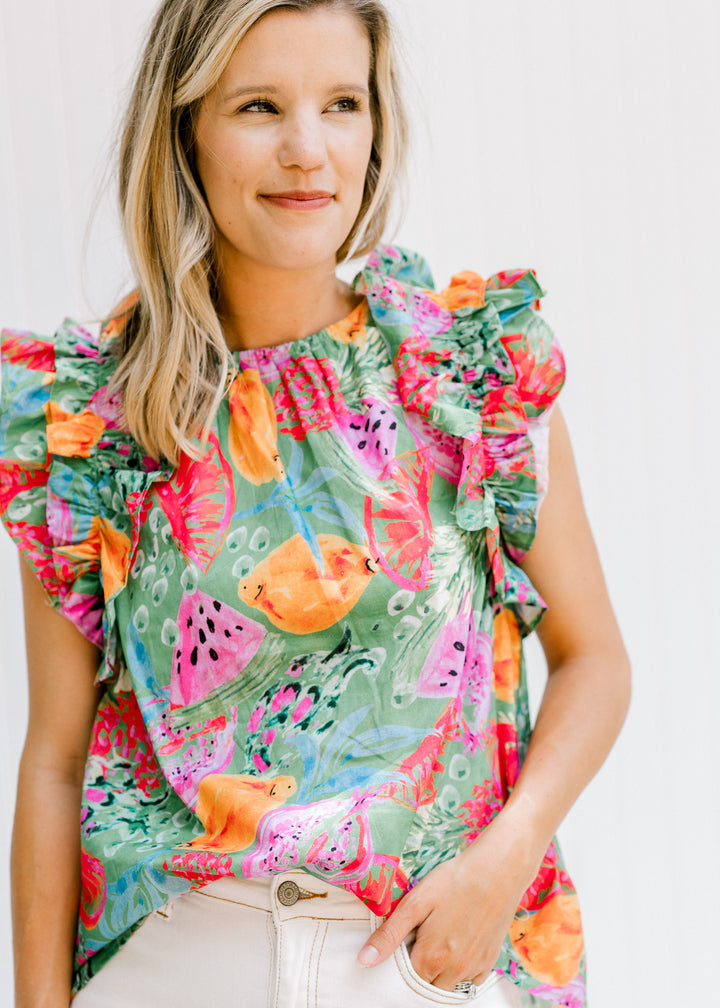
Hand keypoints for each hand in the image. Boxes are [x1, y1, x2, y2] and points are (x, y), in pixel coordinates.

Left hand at [357, 814, 538, 990]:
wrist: (498, 870)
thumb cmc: (454, 880)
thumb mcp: (416, 902)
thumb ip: (389, 935)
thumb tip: (364, 961)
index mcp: (431, 959)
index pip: (404, 978)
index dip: (399, 960)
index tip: (403, 940)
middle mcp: (454, 972)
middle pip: (425, 985)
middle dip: (418, 967)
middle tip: (420, 936)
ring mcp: (474, 969)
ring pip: (447, 987)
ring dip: (438, 972)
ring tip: (438, 938)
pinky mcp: (490, 962)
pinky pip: (469, 982)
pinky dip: (459, 972)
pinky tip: (456, 945)